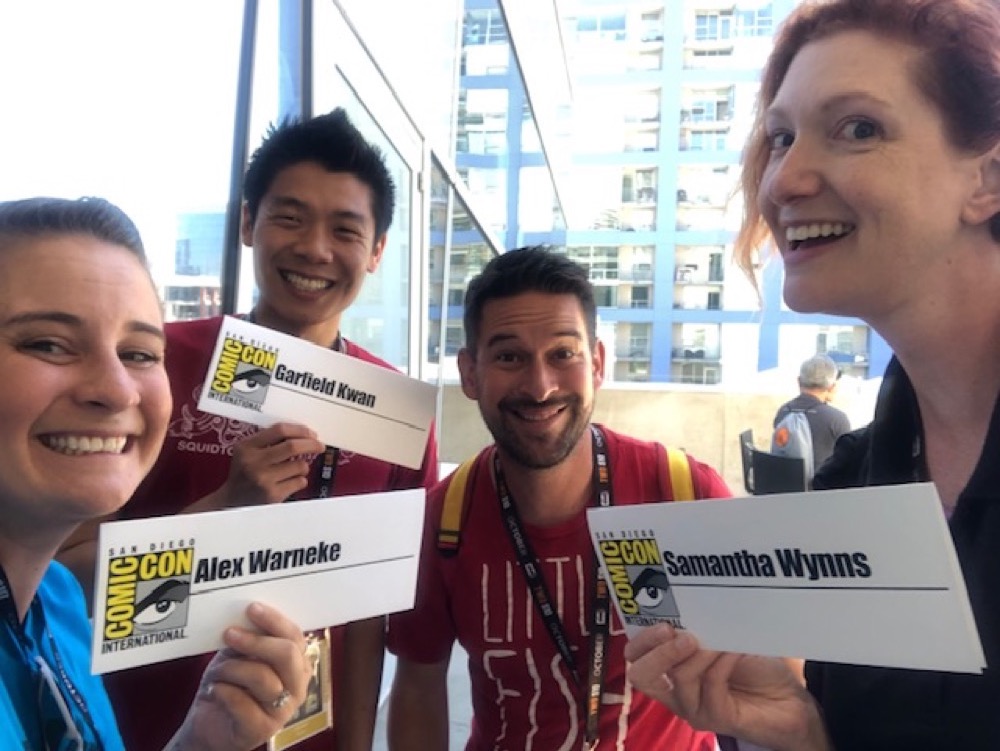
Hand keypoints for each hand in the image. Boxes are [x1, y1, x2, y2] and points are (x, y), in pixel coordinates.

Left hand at [167, 602, 311, 750]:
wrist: (209, 725)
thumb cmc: (228, 686)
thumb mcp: (239, 656)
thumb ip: (250, 639)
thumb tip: (247, 615)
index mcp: (297, 665)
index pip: (295, 637)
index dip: (274, 621)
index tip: (252, 608)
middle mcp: (297, 687)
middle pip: (287, 655)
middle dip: (256, 641)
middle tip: (231, 634)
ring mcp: (283, 711)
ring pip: (264, 678)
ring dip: (232, 669)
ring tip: (217, 671)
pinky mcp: (262, 730)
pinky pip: (242, 703)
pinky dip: (223, 691)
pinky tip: (215, 690)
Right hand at [216, 423, 325, 506]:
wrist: (232, 502)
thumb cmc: (244, 472)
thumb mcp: (246, 451)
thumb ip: (267, 440)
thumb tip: (302, 433)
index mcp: (247, 447)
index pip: (279, 430)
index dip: (300, 430)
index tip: (311, 433)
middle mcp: (254, 463)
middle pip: (293, 447)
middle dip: (311, 444)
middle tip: (320, 446)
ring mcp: (264, 480)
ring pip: (300, 466)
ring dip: (304, 465)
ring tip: (295, 469)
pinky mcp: (273, 496)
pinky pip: (300, 482)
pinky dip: (300, 480)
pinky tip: (290, 482)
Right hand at [624, 625, 831, 750]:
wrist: (790, 699)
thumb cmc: (754, 666)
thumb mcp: (722, 638)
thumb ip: (702, 627)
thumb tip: (691, 602)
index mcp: (669, 669)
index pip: (636, 657)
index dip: (641, 638)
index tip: (663, 620)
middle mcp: (674, 690)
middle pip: (641, 675)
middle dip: (657, 650)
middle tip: (678, 633)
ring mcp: (692, 707)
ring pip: (680, 679)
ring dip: (700, 653)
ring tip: (718, 639)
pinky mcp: (715, 718)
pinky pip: (710, 686)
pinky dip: (722, 662)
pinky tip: (736, 649)